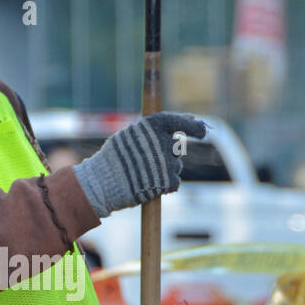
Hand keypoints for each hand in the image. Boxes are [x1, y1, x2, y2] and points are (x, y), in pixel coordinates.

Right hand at [73, 112, 207, 217]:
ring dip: (164, 170)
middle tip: (150, 161)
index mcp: (154, 126)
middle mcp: (164, 142)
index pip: (182, 123)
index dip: (195, 128)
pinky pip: (174, 182)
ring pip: (176, 166)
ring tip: (143, 174)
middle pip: (177, 148)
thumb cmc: (115, 157)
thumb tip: (193, 119)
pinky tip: (149, 184)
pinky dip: (165, 184)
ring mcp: (168, 162)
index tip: (202, 130)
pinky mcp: (169, 181)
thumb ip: (159, 128)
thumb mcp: (133, 134)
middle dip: (168, 154)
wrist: (103, 183)